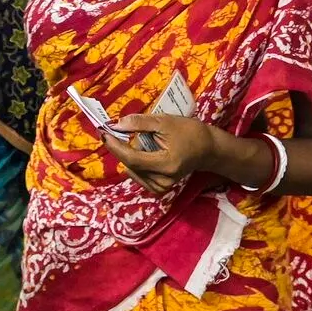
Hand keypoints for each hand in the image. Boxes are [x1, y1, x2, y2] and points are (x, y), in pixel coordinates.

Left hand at [99, 113, 217, 195]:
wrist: (207, 148)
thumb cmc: (188, 132)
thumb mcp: (164, 121)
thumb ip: (139, 123)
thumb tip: (116, 125)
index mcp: (166, 164)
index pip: (132, 158)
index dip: (115, 146)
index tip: (103, 133)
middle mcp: (163, 180)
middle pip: (131, 165)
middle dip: (122, 148)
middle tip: (121, 132)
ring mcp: (162, 186)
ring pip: (133, 171)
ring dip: (131, 155)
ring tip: (145, 143)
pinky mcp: (160, 188)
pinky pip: (139, 176)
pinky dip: (136, 164)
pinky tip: (145, 154)